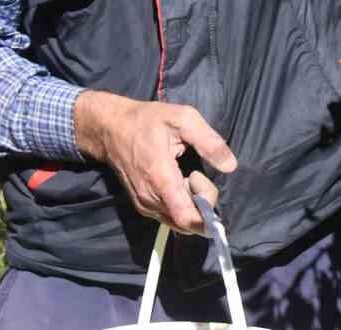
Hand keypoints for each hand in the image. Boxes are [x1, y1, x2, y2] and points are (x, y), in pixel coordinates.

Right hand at [74, 91, 236, 234]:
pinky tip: (178, 181)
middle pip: (188, 222)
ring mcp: (144, 206)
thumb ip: (209, 142)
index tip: (202, 178)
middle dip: (202, 203)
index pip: (187, 218)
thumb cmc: (147, 121)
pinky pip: (169, 217)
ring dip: (192, 204)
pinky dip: (181, 205)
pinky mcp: (142, 206)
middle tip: (197, 173)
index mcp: (160, 179)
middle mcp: (150, 200)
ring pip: (179, 222)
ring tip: (187, 175)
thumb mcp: (184, 118)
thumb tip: (230, 166)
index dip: (208, 212)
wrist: (110, 129)